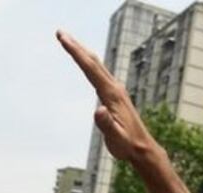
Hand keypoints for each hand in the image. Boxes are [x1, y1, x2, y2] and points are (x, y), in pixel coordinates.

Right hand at [57, 31, 158, 164]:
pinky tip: (86, 62)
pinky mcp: (116, 95)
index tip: (63, 39)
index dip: (75, 52)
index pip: (90, 68)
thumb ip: (107, 124)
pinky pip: (100, 73)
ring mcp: (116, 90)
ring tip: (68, 42)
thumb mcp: (115, 138)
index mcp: (112, 94)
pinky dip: (89, 63)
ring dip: (82, 52)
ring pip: (97, 65)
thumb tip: (98, 110)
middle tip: (60, 33)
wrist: (143, 149)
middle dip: (76, 46)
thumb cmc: (128, 145)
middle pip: (93, 61)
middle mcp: (115, 88)